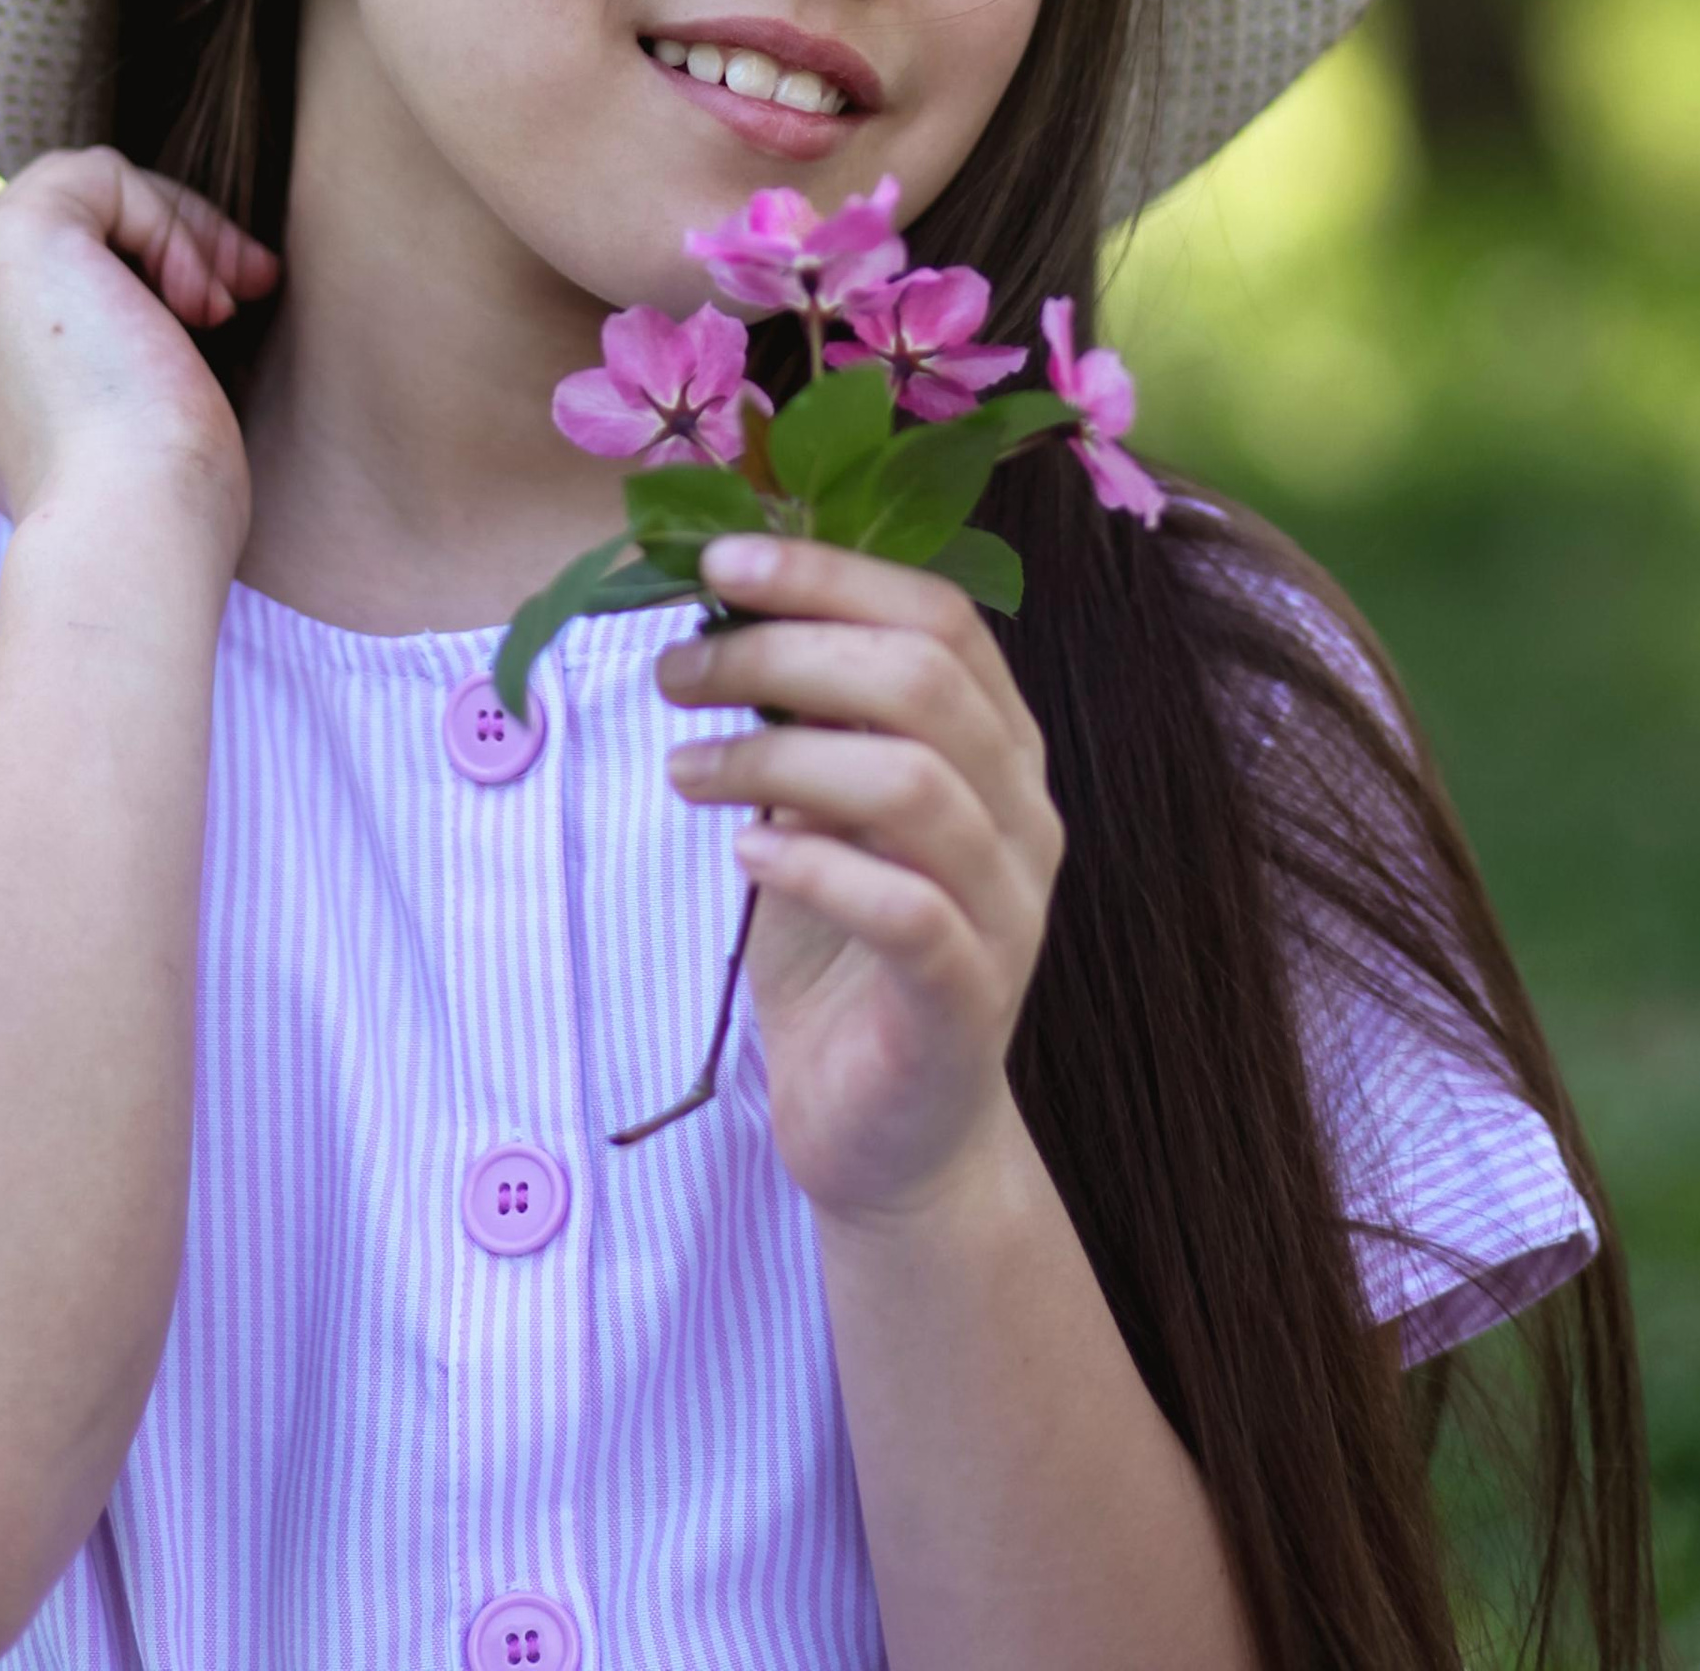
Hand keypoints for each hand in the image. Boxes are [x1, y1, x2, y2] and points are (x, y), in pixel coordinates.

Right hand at [0, 147, 276, 541]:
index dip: (133, 293)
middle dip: (156, 254)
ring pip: (78, 197)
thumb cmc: (156, 516)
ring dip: (172, 238)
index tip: (215, 334)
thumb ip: (107, 374)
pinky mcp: (12, 234)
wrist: (130, 535)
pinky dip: (170, 222)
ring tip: (226, 307)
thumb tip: (157, 319)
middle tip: (237, 304)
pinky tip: (201, 300)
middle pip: (53, 236)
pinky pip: (103, 176)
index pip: (40, 293)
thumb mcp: (118, 440)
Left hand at [653, 532, 1063, 1225]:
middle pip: (923, 680)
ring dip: (778, 754)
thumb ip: (804, 716)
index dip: (830, 572)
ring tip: (685, 767)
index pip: (941, 615)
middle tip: (677, 670)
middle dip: (783, 651)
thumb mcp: (818, 808)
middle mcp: (1022, 814)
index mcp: (996, 746)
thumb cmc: (845, 948)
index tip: (720, 563)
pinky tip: (744, 856)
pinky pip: (909, 912)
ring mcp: (1007, 909)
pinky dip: (815, 866)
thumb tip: (722, 607)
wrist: (891, 1136)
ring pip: (914, 783)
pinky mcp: (967, 1002)